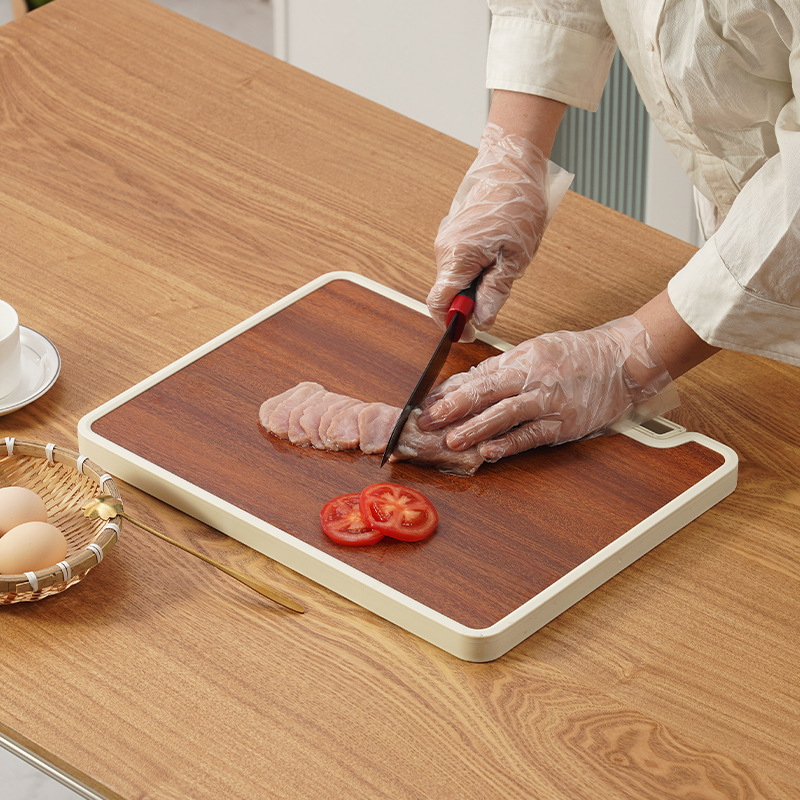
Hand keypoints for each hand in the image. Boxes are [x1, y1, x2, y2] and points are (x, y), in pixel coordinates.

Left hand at [417, 316, 677, 460]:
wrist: (624, 361)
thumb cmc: (578, 355)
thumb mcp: (536, 350)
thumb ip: (501, 368)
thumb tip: (464, 384)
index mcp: (522, 358)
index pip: (478, 375)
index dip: (449, 390)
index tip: (426, 402)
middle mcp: (532, 377)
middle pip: (486, 391)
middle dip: (453, 407)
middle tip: (427, 421)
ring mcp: (549, 401)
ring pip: (505, 414)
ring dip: (475, 428)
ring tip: (451, 440)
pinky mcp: (564, 424)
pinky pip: (532, 435)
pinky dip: (509, 444)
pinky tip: (489, 452)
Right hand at [426, 122, 570, 340]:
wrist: (511, 166)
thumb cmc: (517, 204)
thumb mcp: (516, 256)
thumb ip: (496, 291)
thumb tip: (482, 319)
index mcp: (456, 257)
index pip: (438, 304)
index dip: (451, 324)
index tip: (468, 333)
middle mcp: (443, 250)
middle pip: (447, 293)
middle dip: (470, 303)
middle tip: (499, 295)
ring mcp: (446, 241)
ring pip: (455, 279)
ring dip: (476, 284)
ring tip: (504, 265)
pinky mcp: (453, 235)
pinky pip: (459, 263)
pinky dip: (475, 270)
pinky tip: (497, 255)